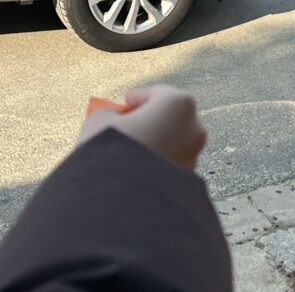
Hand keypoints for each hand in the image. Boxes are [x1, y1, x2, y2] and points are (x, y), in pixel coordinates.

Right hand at [77, 85, 206, 169]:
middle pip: (169, 119)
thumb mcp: (100, 121)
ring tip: (128, 151)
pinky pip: (169, 166)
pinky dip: (156, 164)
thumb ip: (110, 113)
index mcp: (178, 104)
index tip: (125, 103)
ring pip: (171, 144)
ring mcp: (194, 156)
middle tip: (126, 124)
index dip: (138, 97)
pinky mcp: (188, 182)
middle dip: (149, 120)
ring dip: (154, 143)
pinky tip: (135, 171)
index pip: (157, 94)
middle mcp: (194, 128)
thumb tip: (113, 119)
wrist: (120, 200)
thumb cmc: (111, 151)